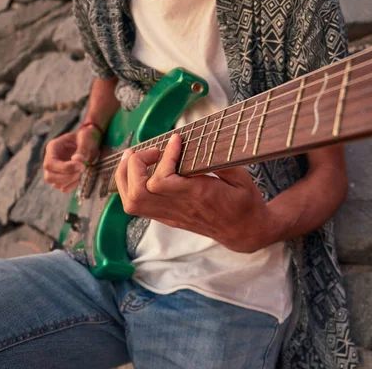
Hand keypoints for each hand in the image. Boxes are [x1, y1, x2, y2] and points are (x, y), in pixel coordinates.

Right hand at [43, 126, 101, 192]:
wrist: (92, 140)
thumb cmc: (87, 137)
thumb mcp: (86, 138)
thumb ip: (82, 149)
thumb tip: (77, 160)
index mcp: (53, 148)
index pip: (50, 163)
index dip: (64, 168)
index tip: (81, 166)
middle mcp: (51, 159)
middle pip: (49, 176)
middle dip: (67, 177)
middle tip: (82, 169)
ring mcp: (56, 170)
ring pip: (55, 184)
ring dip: (70, 181)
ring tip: (83, 171)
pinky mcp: (63, 177)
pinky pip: (63, 188)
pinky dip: (72, 186)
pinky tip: (81, 177)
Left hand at [115, 134, 279, 252]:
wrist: (244, 232)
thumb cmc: (245, 202)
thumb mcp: (241, 177)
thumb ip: (219, 160)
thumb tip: (201, 141)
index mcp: (199, 196)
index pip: (163, 180)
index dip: (164, 156)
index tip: (176, 139)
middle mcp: (180, 208)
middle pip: (138, 193)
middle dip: (135, 166)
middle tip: (152, 150)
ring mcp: (171, 215)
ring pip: (132, 202)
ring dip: (126, 176)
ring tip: (136, 157)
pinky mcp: (167, 218)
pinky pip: (137, 206)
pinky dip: (130, 186)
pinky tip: (139, 171)